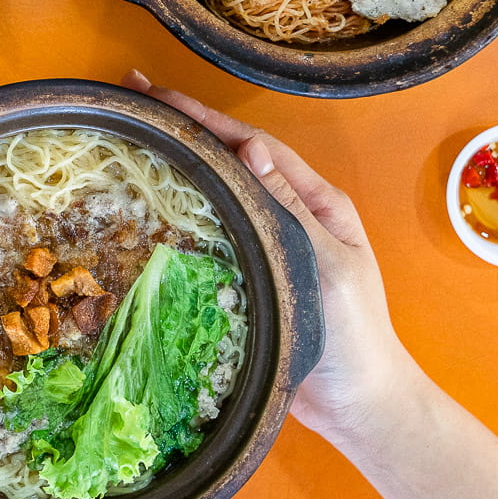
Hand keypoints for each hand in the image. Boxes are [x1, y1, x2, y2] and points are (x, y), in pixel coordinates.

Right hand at [121, 70, 415, 440]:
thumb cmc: (354, 335)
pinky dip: (185, 214)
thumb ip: (290, 209)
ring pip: (221, 193)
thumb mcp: (326, 265)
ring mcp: (270, 245)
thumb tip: (251, 147)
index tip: (162, 96)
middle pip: (234, 160)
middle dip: (189, 128)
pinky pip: (216, 235)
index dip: (208, 118)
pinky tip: (153, 207)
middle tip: (138, 101)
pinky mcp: (252, 277)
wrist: (358, 402)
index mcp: (318, 203)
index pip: (255, 147)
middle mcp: (292, 215)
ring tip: (138, 138)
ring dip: (184, 164)